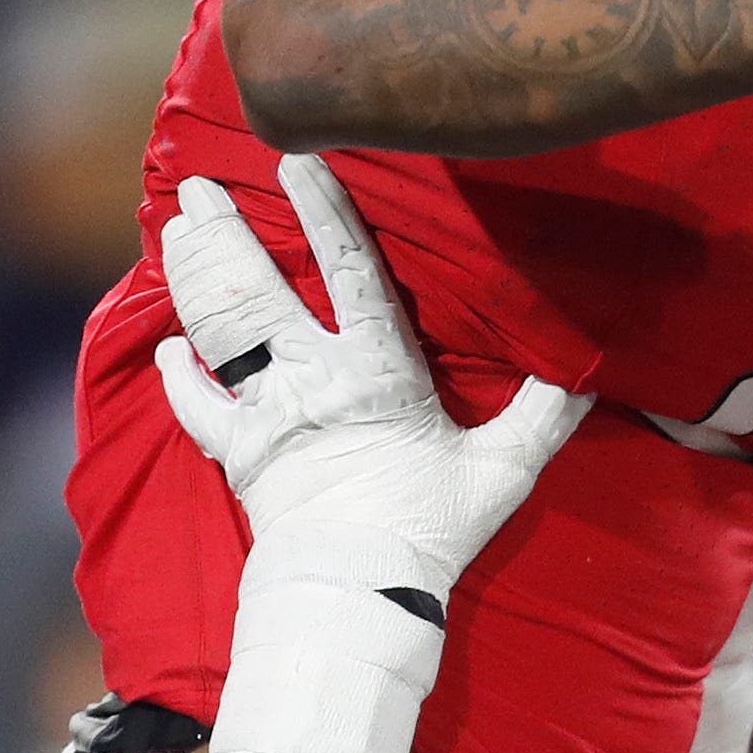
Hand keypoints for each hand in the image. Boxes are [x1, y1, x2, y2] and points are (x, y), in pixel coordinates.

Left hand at [154, 155, 585, 599]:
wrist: (357, 592)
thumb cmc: (431, 527)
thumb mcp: (503, 470)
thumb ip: (542, 414)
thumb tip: (585, 370)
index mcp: (377, 370)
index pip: (350, 272)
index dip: (325, 212)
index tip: (299, 160)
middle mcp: (312, 379)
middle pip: (259, 290)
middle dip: (228, 232)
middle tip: (198, 186)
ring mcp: (265, 415)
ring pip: (220, 329)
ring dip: (196, 275)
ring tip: (179, 228)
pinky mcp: (235, 455)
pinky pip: (197, 408)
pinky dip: (180, 373)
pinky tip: (168, 342)